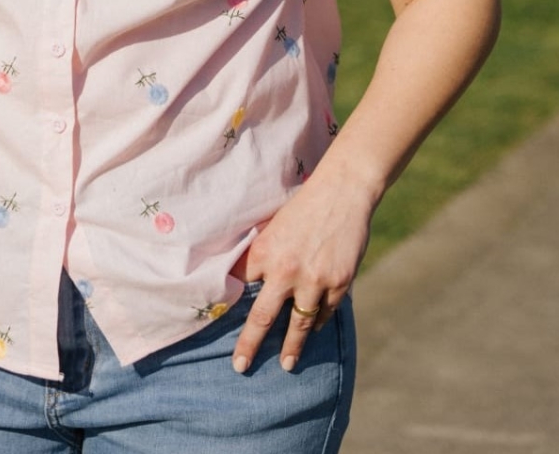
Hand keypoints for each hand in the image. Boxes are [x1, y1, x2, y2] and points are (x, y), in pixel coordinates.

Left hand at [231, 172, 373, 373]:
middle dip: (249, 344)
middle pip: (262, 317)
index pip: (241, 285)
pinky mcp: (339, 283)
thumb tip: (246, 277)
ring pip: (299, 323)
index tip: (216, 324)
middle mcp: (285, 270)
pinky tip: (313, 330)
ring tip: (286, 364)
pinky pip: (326, 312)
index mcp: (263, 252)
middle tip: (240, 366)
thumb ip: (262, 253)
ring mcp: (314, 280)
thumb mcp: (273, 226)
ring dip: (291, 346)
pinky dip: (318, 322)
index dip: (230, 304)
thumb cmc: (303, 206)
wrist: (342, 192)